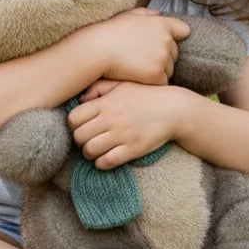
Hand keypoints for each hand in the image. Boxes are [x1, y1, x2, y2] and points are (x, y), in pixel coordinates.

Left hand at [67, 82, 185, 169]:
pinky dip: (102, 163)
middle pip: (79, 136)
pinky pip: (107, 162)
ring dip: (90, 154)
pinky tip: (106, 159)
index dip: (73, 125)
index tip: (81, 127)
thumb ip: (99, 88)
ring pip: (90, 151)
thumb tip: (80, 99)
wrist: (174, 109)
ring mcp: (122, 134)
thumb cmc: (146, 96)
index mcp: (106, 103)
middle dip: (80, 141)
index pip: (73, 118)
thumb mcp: (123, 84)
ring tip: (96, 151)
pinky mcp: (133, 149)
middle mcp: (111, 118)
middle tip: (87, 140)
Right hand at [90, 9, 189, 85]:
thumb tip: (158, 15)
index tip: (161, 43)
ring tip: (137, 68)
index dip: (174, 37)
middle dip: (163, 58)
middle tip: (141, 59)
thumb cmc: (110, 32)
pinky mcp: (157, 75)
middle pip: (175, 54)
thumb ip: (147, 15)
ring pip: (169, 70)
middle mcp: (167, 40)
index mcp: (162, 24)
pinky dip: (152, 83)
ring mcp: (163, 58)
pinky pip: (162, 82)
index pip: (183, 31)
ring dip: (157, 72)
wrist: (98, 50)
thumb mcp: (129, 15)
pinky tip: (138, 77)